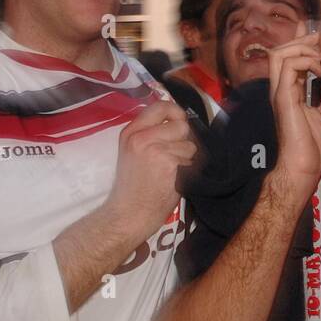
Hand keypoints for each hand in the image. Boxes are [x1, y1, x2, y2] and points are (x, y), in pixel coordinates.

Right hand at [105, 99, 196, 237]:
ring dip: (187, 159)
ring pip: (190, 144)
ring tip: (170, 173)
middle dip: (184, 141)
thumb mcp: (133, 153)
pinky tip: (173, 181)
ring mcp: (155, 148)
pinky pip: (192, 160)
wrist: (128, 215)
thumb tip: (181, 120)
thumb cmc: (134, 188)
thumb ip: (151, 135)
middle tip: (173, 158)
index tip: (180, 123)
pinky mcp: (168, 162)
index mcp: (131, 132)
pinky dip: (188, 172)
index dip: (177, 112)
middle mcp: (141, 137)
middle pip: (181, 125)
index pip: (161, 106)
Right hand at [269, 24, 320, 188]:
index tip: (315, 33)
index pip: (285, 58)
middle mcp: (280, 90)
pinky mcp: (284, 98)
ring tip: (320, 59)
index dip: (297, 41)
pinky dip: (306, 62)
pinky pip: (288, 67)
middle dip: (301, 40)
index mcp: (287, 92)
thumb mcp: (320, 115)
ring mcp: (279, 93)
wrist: (304, 168)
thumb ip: (319, 98)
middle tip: (320, 41)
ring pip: (279, 53)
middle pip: (279, 50)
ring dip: (302, 49)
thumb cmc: (312, 148)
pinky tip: (320, 72)